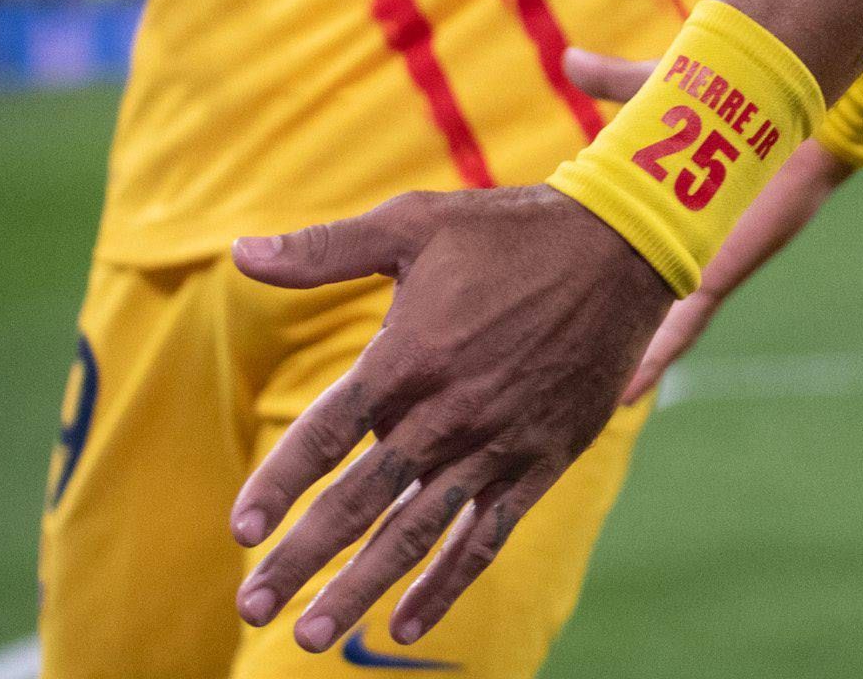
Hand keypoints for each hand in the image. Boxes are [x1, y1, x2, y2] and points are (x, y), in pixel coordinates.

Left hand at [228, 186, 671, 653]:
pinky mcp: (539, 461)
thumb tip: (241, 252)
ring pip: (415, 533)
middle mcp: (447, 412)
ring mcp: (496, 443)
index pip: (326, 435)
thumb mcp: (414, 224)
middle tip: (253, 607)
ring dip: (360, 587)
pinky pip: (484, 537)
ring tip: (312, 637)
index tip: (240, 531)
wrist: (621, 248)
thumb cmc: (510, 231)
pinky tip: (407, 625)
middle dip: (301, 559)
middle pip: (359, 501)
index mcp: (409, 355)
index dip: (279, 484)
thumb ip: (325, 249)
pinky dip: (446, 584)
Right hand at [561, 44, 852, 404]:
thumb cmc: (727, 97)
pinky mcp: (715, 272)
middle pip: (644, 307)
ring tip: (595, 404)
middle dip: (615, 340)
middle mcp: (685, 248)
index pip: (632, 264)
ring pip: (662, 330)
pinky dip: (658, 355)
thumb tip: (568, 59)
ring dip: (634, 362)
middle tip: (572, 378)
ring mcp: (700, 265)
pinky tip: (630, 390)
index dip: (603, 288)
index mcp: (673, 218)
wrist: (783, 109)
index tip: (567, 313)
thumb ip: (613, 83)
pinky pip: (683, 324)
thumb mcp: (655, 94)